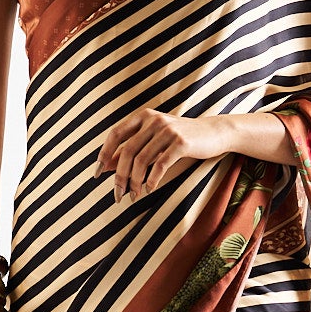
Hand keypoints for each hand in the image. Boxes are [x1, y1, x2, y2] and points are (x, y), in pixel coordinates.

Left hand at [93, 108, 227, 202]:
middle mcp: (153, 120)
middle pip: (127, 151)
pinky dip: (152, 180)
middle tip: (117, 194)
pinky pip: (160, 164)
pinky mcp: (181, 142)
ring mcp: (168, 130)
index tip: (97, 173)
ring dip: (136, 182)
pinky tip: (149, 189)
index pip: (115, 134)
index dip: (104, 154)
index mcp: (143, 116)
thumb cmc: (180, 139)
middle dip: (120, 176)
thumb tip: (104, 166)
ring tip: (135, 195)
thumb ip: (131, 149)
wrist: (213, 133)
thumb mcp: (153, 140)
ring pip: (142, 160)